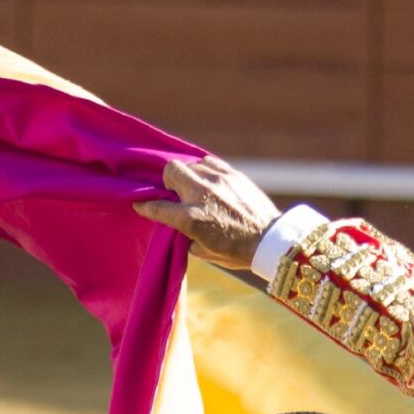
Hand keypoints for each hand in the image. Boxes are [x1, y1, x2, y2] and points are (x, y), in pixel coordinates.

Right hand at [139, 156, 282, 272]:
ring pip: (190, 164)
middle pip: (170, 171)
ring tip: (195, 187)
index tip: (141, 205)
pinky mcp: (232, 174)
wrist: (271, 240)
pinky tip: (210, 181)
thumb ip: (186, 236)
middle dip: (168, 181)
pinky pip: (209, 162)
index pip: (157, 207)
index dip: (146, 206)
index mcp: (191, 219)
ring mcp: (217, 181)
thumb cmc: (237, 251)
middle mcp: (201, 194)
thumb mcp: (205, 251)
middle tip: (176, 192)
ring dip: (189, 175)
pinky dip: (205, 170)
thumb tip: (177, 225)